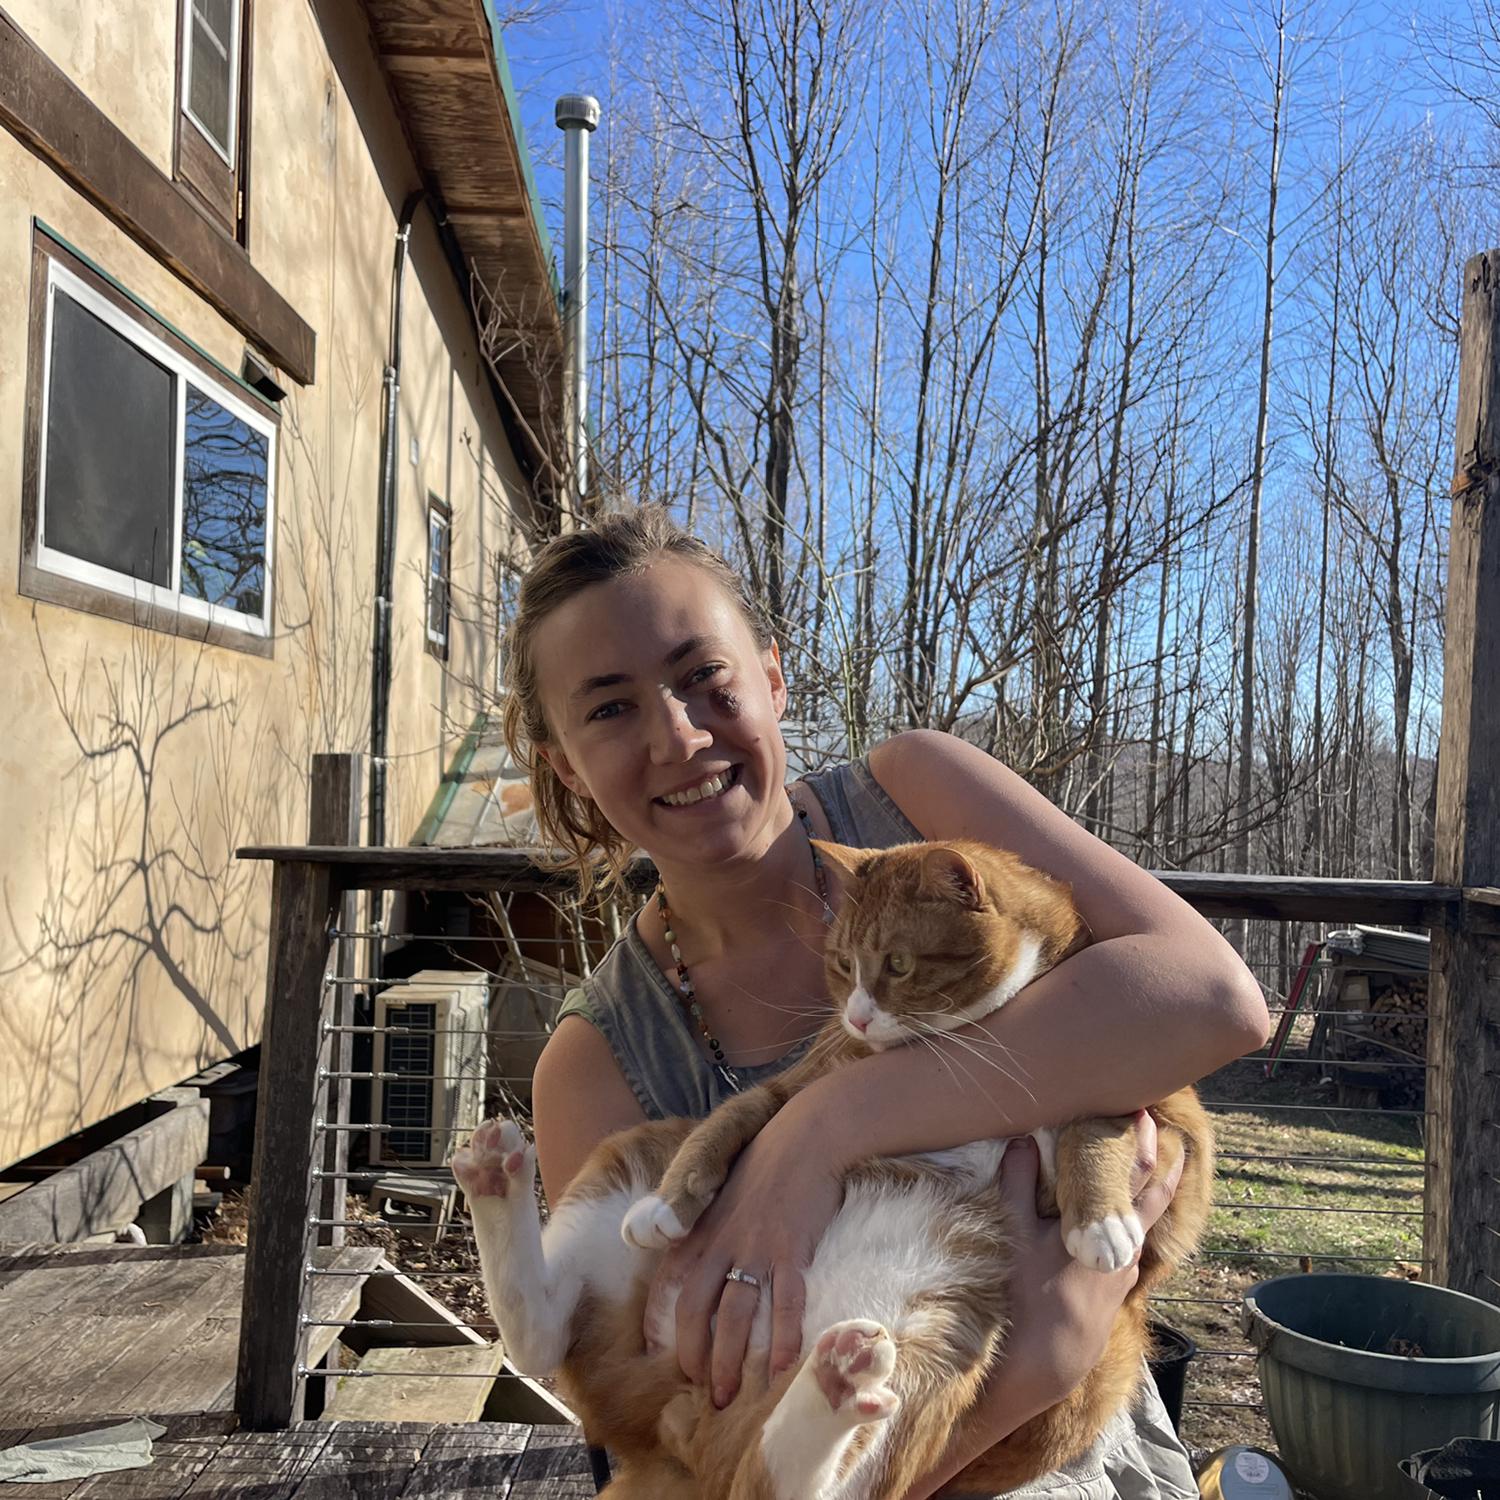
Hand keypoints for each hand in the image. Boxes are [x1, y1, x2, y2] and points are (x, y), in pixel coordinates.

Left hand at [643, 1098, 842, 1407]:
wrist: (804, 1137)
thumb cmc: (763, 1165)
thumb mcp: (718, 1194)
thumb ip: (702, 1228)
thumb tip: (693, 1261)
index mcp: (697, 1232)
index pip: (666, 1288)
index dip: (659, 1327)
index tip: (658, 1359)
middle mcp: (719, 1244)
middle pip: (696, 1312)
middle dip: (694, 1358)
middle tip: (700, 1392)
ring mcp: (754, 1248)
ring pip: (735, 1316)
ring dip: (729, 1362)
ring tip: (729, 1396)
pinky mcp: (790, 1250)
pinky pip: (784, 1303)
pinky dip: (782, 1339)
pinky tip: (780, 1369)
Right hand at [992, 1113, 1182, 1415]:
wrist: (1052, 1355)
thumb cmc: (1033, 1290)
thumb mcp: (1019, 1232)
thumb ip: (1018, 1184)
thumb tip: (1020, 1141)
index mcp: (1108, 1222)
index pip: (1136, 1170)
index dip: (1143, 1138)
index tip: (1145, 1110)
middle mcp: (1128, 1241)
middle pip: (1154, 1191)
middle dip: (1159, 1157)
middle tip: (1158, 1127)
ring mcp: (1128, 1265)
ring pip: (1146, 1218)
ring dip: (1148, 1189)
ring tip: (1147, 1165)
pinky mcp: (1121, 1285)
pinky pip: (1132, 1242)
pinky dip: (1131, 1219)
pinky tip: (1119, 1219)